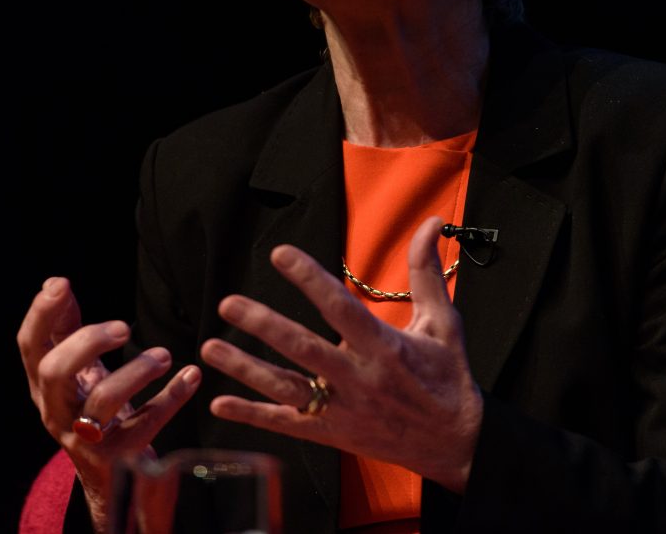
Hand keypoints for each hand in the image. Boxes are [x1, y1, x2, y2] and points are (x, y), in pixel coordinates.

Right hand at [17, 276, 200, 531]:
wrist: (110, 478)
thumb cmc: (91, 409)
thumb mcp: (76, 371)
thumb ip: (67, 330)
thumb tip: (56, 284)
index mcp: (45, 387)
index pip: (30, 347)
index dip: (41, 315)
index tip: (61, 284)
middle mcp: (57, 412)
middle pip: (55, 373)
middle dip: (87, 342)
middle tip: (124, 327)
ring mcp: (86, 438)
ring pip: (102, 401)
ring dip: (136, 371)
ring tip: (164, 355)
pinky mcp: (119, 456)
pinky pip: (146, 425)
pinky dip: (170, 398)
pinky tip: (190, 377)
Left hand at [200, 216, 482, 492]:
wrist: (456, 443)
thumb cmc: (447, 375)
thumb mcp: (442, 321)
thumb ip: (426, 271)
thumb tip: (431, 223)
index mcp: (385, 348)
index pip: (339, 308)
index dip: (309, 279)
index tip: (281, 254)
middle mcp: (360, 380)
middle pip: (303, 349)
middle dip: (263, 325)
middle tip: (228, 303)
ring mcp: (343, 411)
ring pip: (287, 388)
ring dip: (245, 369)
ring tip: (209, 348)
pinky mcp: (333, 435)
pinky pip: (287, 425)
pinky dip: (252, 416)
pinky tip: (220, 405)